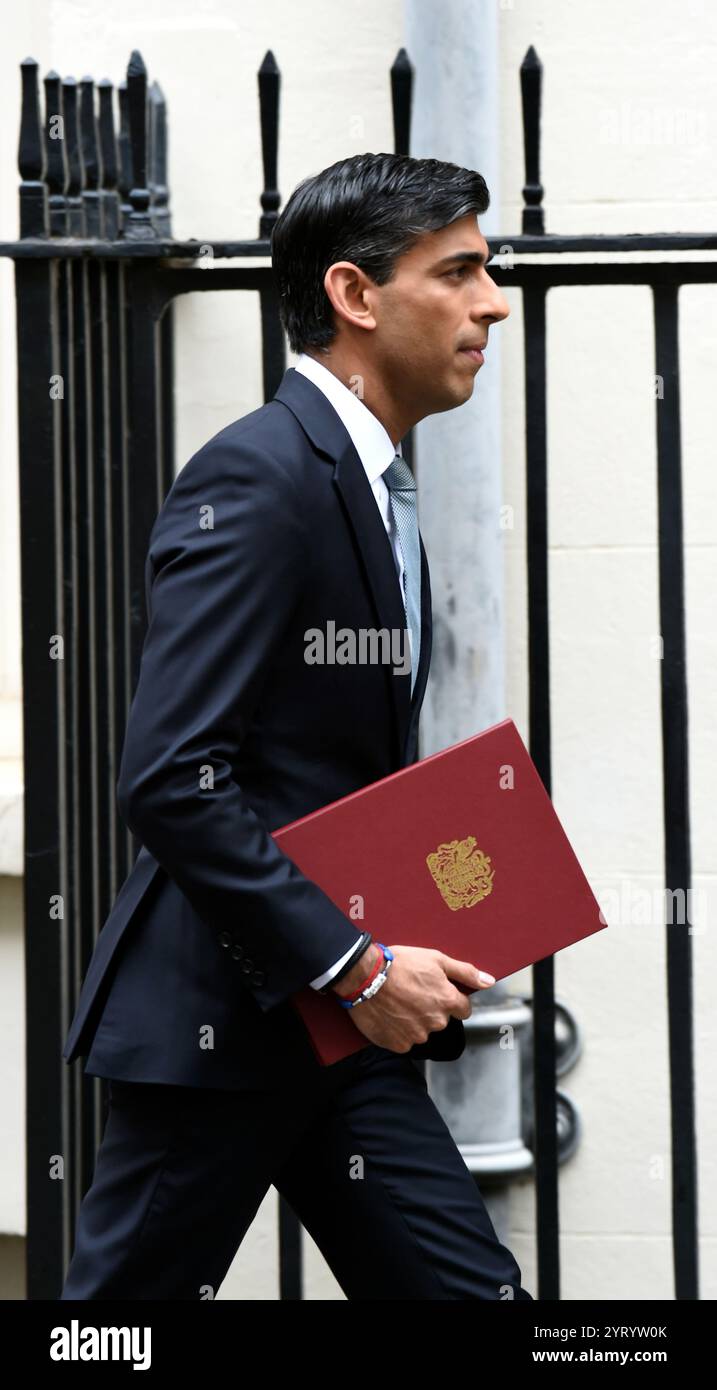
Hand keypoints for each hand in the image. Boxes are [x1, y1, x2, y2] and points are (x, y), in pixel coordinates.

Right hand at [332, 943, 495, 1052]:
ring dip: (415, 1019)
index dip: (452, 999)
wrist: (365, 976)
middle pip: (442, 1020)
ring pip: (423, 1030)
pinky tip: (390, 1014)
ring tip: (398, 1001)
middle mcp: (436, 1022)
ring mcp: (417, 1035)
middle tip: (413, 992)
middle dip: (432, 1008)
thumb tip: (489, 981)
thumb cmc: (400, 963)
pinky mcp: (399, 1044)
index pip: (464, 1009)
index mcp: (447, 1001)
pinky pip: (405, 1040)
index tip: (437, 991)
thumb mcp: (436, 959)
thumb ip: (465, 972)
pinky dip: (399, 1030)